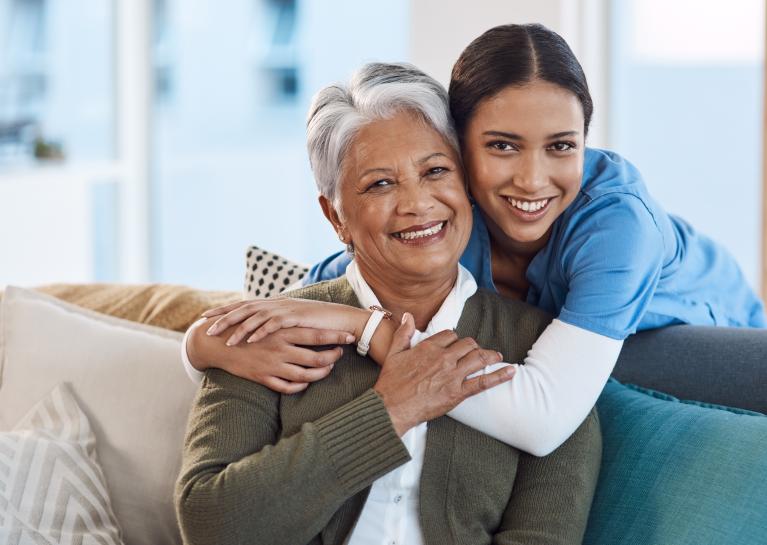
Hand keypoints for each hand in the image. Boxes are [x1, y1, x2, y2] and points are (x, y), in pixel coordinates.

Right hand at [188, 322, 355, 393]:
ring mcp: (272, 365)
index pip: (317, 334)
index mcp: (283, 331)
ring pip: (306, 375)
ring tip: (327, 368)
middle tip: (340, 354)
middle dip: (333, 357)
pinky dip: (301, 386)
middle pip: (316, 357)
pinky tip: (307, 381)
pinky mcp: (263, 377)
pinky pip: (287, 387)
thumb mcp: (267, 318)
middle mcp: (280, 348)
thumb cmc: (247, 328)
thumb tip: (306, 312)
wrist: (219, 342)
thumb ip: (287, 318)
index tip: (350, 337)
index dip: (336, 337)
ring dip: (321, 373)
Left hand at [202, 299, 368, 345]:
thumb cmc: (316, 323)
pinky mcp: (294, 317)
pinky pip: (273, 325)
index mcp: (272, 303)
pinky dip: (260, 332)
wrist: (339, 319)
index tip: (207, 317)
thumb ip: (276, 321)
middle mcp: (275, 303)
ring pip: (255, 317)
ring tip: (225, 340)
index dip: (224, 310)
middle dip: (223, 318)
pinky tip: (249, 341)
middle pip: (243, 308)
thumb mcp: (292, 321)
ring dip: (239, 329)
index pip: (243, 305)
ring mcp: (284, 309)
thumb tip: (261, 326)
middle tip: (206, 327)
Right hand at [373, 313, 514, 435]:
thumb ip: (403, 333)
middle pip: (467, 344)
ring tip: (498, 357)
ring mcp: (452, 375)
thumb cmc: (390, 382)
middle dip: (474, 346)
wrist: (391, 407)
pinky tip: (510, 372)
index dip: (455, 339)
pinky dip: (499, 376)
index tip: (456, 345)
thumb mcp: (393, 353)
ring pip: (478, 358)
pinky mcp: (458, 392)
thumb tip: (408, 316)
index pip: (450, 335)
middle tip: (477, 352)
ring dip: (491, 356)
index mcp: (429, 347)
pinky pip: (483, 382)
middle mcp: (444, 358)